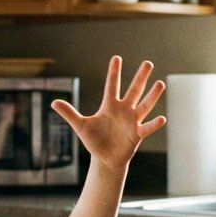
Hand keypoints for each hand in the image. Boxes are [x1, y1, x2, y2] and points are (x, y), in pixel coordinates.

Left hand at [51, 56, 165, 171]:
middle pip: (134, 90)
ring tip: (160, 83)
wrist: (105, 159)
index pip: (112, 85)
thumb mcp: (80, 126)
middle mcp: (123, 110)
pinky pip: (147, 128)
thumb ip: (69, 113)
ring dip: (152, 96)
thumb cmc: (94, 141)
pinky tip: (162, 118)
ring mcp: (132, 121)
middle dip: (141, 77)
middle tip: (148, 63)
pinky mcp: (137, 134)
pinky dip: (154, 124)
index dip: (114, 72)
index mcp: (110, 106)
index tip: (117, 57)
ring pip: (144, 106)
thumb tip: (53, 102)